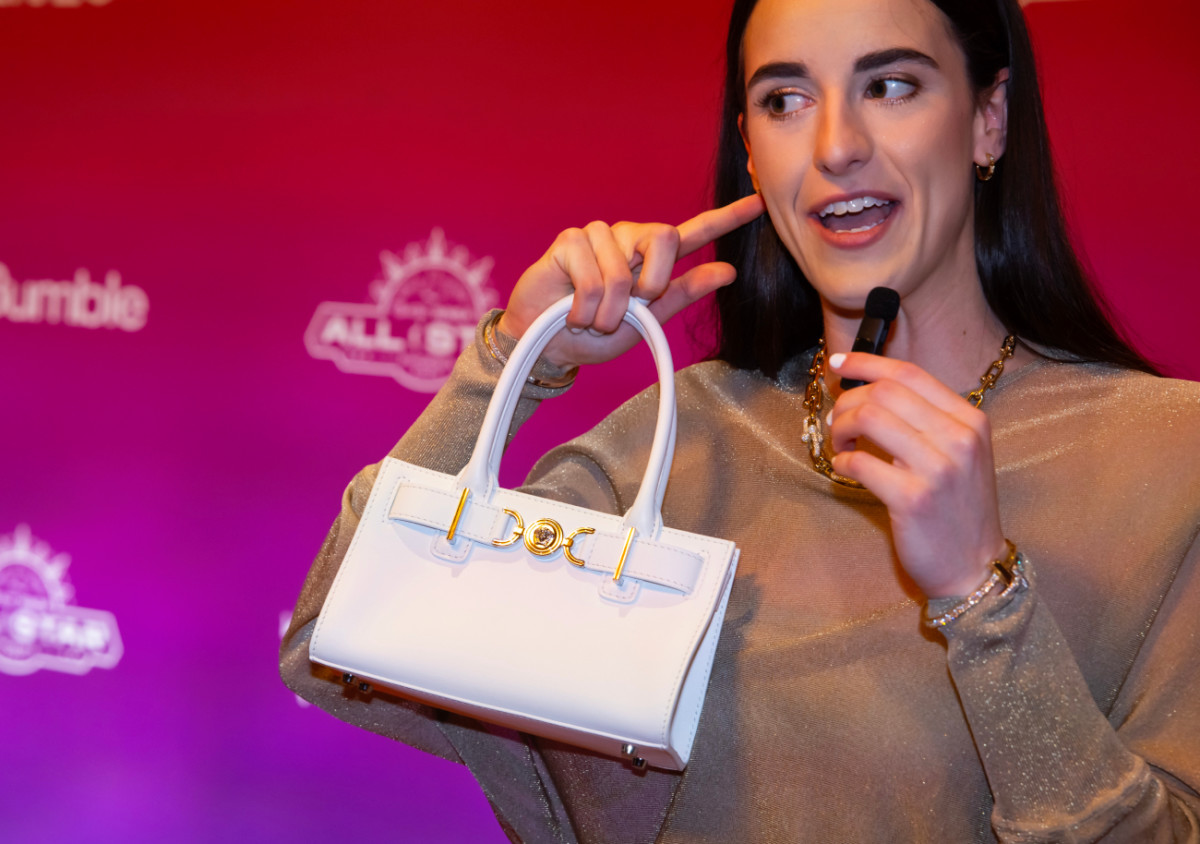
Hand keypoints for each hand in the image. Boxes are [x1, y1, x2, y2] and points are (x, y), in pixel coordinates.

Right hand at [496, 194, 764, 368]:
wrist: (547, 347)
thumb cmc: (594, 334)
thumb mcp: (645, 323)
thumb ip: (682, 294)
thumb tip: (728, 271)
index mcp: (650, 258)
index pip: (693, 232)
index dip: (727, 217)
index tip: (759, 203)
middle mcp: (626, 239)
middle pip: (662, 236)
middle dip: (652, 283)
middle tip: (631, 309)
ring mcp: (596, 236)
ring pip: (622, 272)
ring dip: (609, 312)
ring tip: (592, 319)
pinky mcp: (568, 241)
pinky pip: (592, 279)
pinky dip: (586, 309)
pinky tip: (572, 311)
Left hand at [826, 352, 1007, 598]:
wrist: (974, 567)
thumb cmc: (958, 509)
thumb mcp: (959, 454)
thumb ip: (926, 420)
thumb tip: (871, 388)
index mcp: (970, 421)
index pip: (910, 374)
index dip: (867, 363)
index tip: (839, 364)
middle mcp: (958, 438)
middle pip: (884, 392)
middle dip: (847, 400)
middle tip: (836, 420)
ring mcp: (937, 469)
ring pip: (869, 418)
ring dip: (841, 427)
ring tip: (840, 443)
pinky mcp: (913, 499)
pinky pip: (861, 463)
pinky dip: (843, 461)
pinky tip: (845, 468)